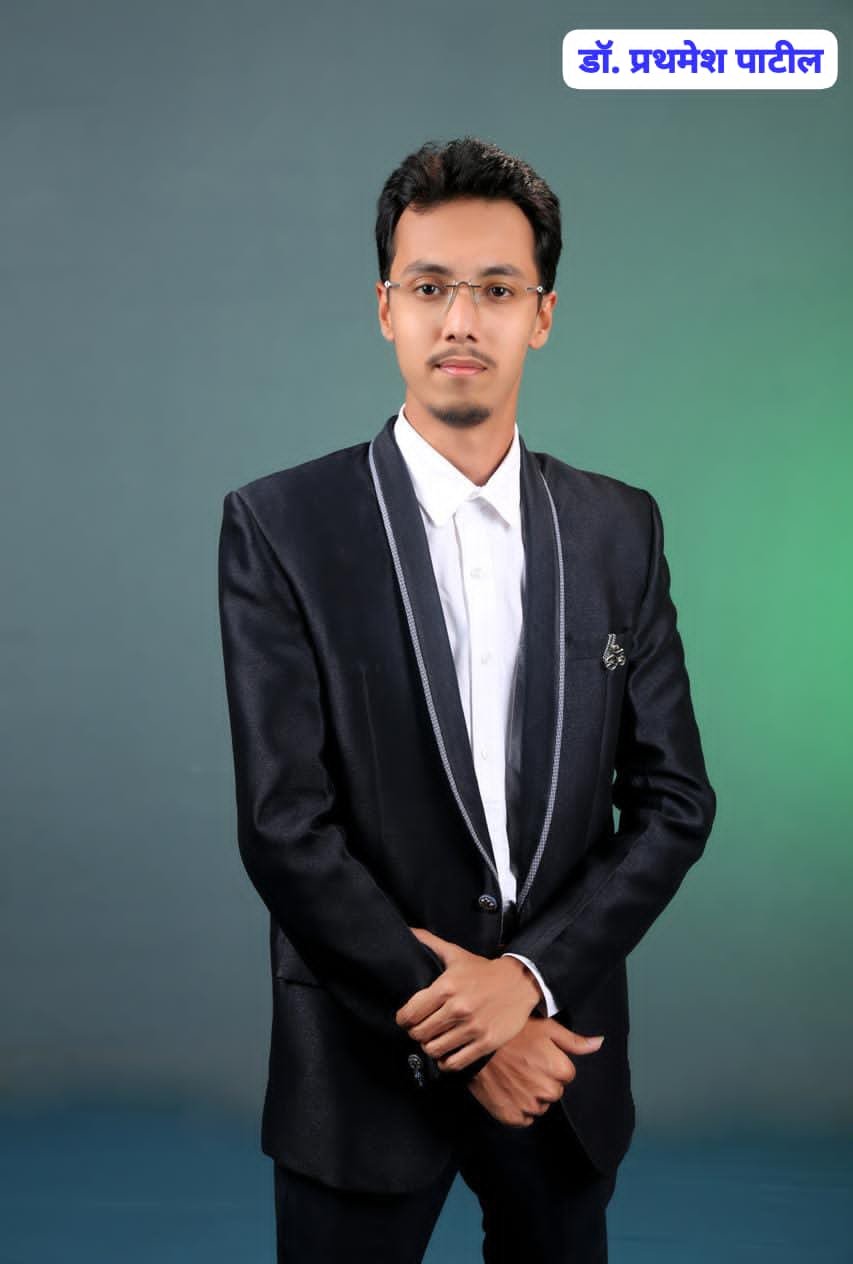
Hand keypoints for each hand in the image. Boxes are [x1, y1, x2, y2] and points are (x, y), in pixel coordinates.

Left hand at [395, 928, 542, 1070]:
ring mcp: (472, 1028)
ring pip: (434, 1050)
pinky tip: (446, 1053)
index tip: (405, 1019)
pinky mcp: (485, 1043)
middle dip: (415, 1033)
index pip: (410, 1013)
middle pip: (419, 1033)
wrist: (520, 982)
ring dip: (429, 1047)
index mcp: (446, 987)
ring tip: (433, 1040)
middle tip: (420, 1029)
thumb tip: (407, 930)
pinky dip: (446, 1062)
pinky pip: (454, 1063)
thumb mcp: (456, 953)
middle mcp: (457, 1009)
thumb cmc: (483, 970)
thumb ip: (429, 942)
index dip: (402, 1019)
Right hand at [467, 1016, 604, 1126]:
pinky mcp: (512, 1117)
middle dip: (543, 1080)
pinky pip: (524, 1119)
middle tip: (523, 1063)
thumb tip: (600, 1043)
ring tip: (513, 1075)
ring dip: (531, 1095)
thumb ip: (574, 1041)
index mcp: (560, 1069)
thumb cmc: (512, 1032)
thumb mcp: (546, 1028)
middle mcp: (548, 1091)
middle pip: (554, 1091)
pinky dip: (518, 1108)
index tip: (536, 1054)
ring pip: (539, 1106)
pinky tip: (508, 1089)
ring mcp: (529, 1106)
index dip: (552, 1063)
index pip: (567, 1075)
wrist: (473, 1046)